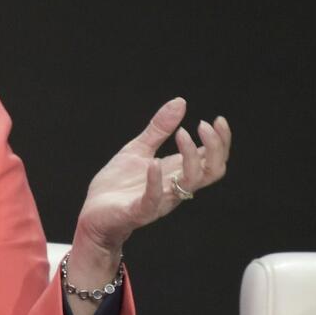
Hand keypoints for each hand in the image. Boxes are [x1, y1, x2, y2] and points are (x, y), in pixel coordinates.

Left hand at [75, 97, 231, 253]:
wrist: (94, 213)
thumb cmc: (119, 184)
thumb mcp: (139, 149)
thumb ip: (159, 129)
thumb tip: (180, 101)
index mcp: (177, 172)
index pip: (213, 160)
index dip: (221, 141)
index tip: (217, 119)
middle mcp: (175, 187)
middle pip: (212, 172)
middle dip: (215, 147)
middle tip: (202, 125)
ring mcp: (159, 200)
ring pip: (190, 183)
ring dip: (190, 157)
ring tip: (181, 133)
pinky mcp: (138, 211)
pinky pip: (153, 200)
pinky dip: (155, 181)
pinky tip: (153, 162)